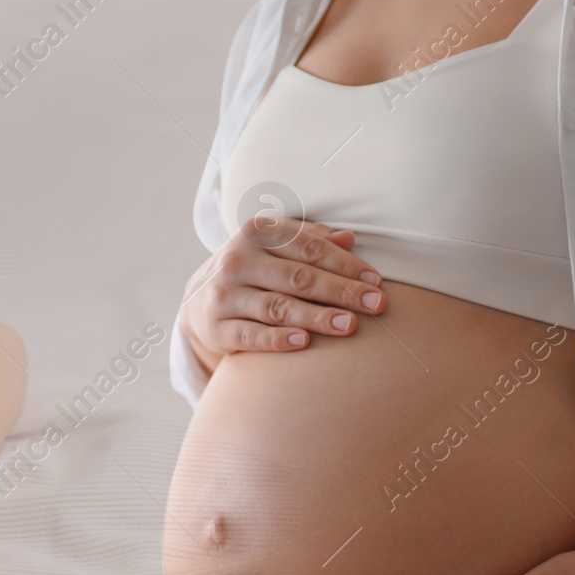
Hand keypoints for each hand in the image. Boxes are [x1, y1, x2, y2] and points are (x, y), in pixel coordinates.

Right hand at [179, 216, 385, 372]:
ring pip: (278, 307)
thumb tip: (349, 238)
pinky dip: (278, 339)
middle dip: (341, 291)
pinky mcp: (217, 327)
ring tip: (349, 325)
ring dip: (317, 316)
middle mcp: (237, 260)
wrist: (199, 300)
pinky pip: (252, 334)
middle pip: (298, 277)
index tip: (375, 281)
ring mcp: (225, 294)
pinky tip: (305, 342)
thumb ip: (311, 240)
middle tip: (375, 305)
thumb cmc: (253, 269)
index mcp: (257, 233)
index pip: (309, 248)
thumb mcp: (276, 247)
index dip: (345, 264)